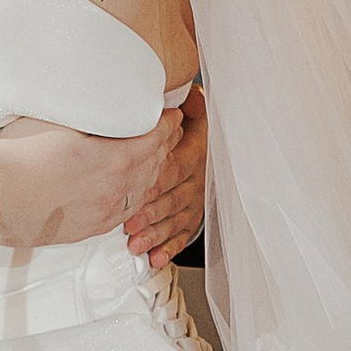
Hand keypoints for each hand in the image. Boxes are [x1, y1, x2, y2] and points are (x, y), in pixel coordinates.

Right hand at [0, 109, 178, 251]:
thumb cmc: (16, 158)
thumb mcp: (55, 120)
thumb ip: (88, 112)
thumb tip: (102, 99)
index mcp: (112, 159)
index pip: (154, 138)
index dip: (167, 123)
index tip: (172, 113)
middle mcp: (115, 190)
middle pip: (154, 164)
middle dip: (164, 144)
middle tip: (168, 130)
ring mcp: (104, 212)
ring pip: (143, 190)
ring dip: (152, 170)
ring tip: (153, 156)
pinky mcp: (91, 228)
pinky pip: (127, 210)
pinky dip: (137, 194)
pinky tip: (132, 187)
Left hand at [123, 85, 206, 265]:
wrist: (220, 142)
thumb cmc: (196, 126)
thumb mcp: (195, 110)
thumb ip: (182, 104)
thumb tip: (175, 92)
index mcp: (196, 152)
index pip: (174, 167)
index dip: (155, 180)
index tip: (135, 190)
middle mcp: (198, 178)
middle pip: (173, 197)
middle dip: (151, 213)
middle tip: (129, 225)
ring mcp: (196, 199)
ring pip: (176, 219)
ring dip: (156, 234)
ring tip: (136, 245)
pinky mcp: (193, 215)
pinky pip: (182, 234)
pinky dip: (168, 247)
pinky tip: (155, 258)